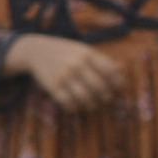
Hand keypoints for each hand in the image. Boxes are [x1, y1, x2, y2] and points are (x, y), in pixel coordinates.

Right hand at [4, 32, 126, 113]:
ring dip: (92, 105)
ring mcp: (64, 75)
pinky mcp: (53, 86)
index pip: (109, 70)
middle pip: (99, 87)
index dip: (118, 82)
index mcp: (87, 53)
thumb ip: (101, 60)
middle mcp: (77, 64)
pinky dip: (74, 108)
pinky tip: (76, 106)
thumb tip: (121, 69)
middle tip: (105, 99)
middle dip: (106, 97)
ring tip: (92, 105)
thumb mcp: (83, 50)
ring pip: (85, 97)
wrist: (37, 50)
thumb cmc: (65, 51)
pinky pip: (68, 102)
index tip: (118, 88)